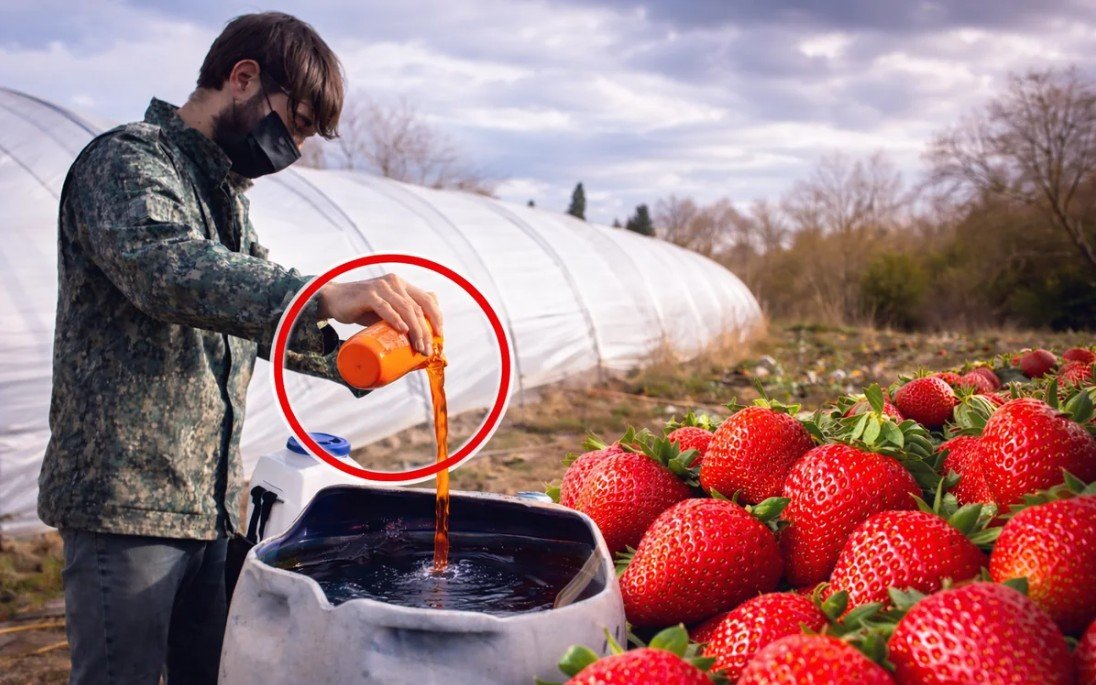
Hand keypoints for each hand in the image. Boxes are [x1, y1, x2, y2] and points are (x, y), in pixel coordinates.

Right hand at [316, 274, 443, 355]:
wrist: (334, 300)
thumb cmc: (363, 309)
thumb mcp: (386, 311)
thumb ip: (400, 317)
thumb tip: (421, 339)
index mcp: (402, 285)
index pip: (427, 299)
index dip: (436, 317)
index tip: (439, 336)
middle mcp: (394, 283)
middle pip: (417, 307)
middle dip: (425, 331)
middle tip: (427, 350)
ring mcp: (381, 287)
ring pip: (405, 308)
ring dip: (414, 330)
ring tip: (418, 346)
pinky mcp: (367, 294)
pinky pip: (384, 306)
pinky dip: (395, 318)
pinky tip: (402, 329)